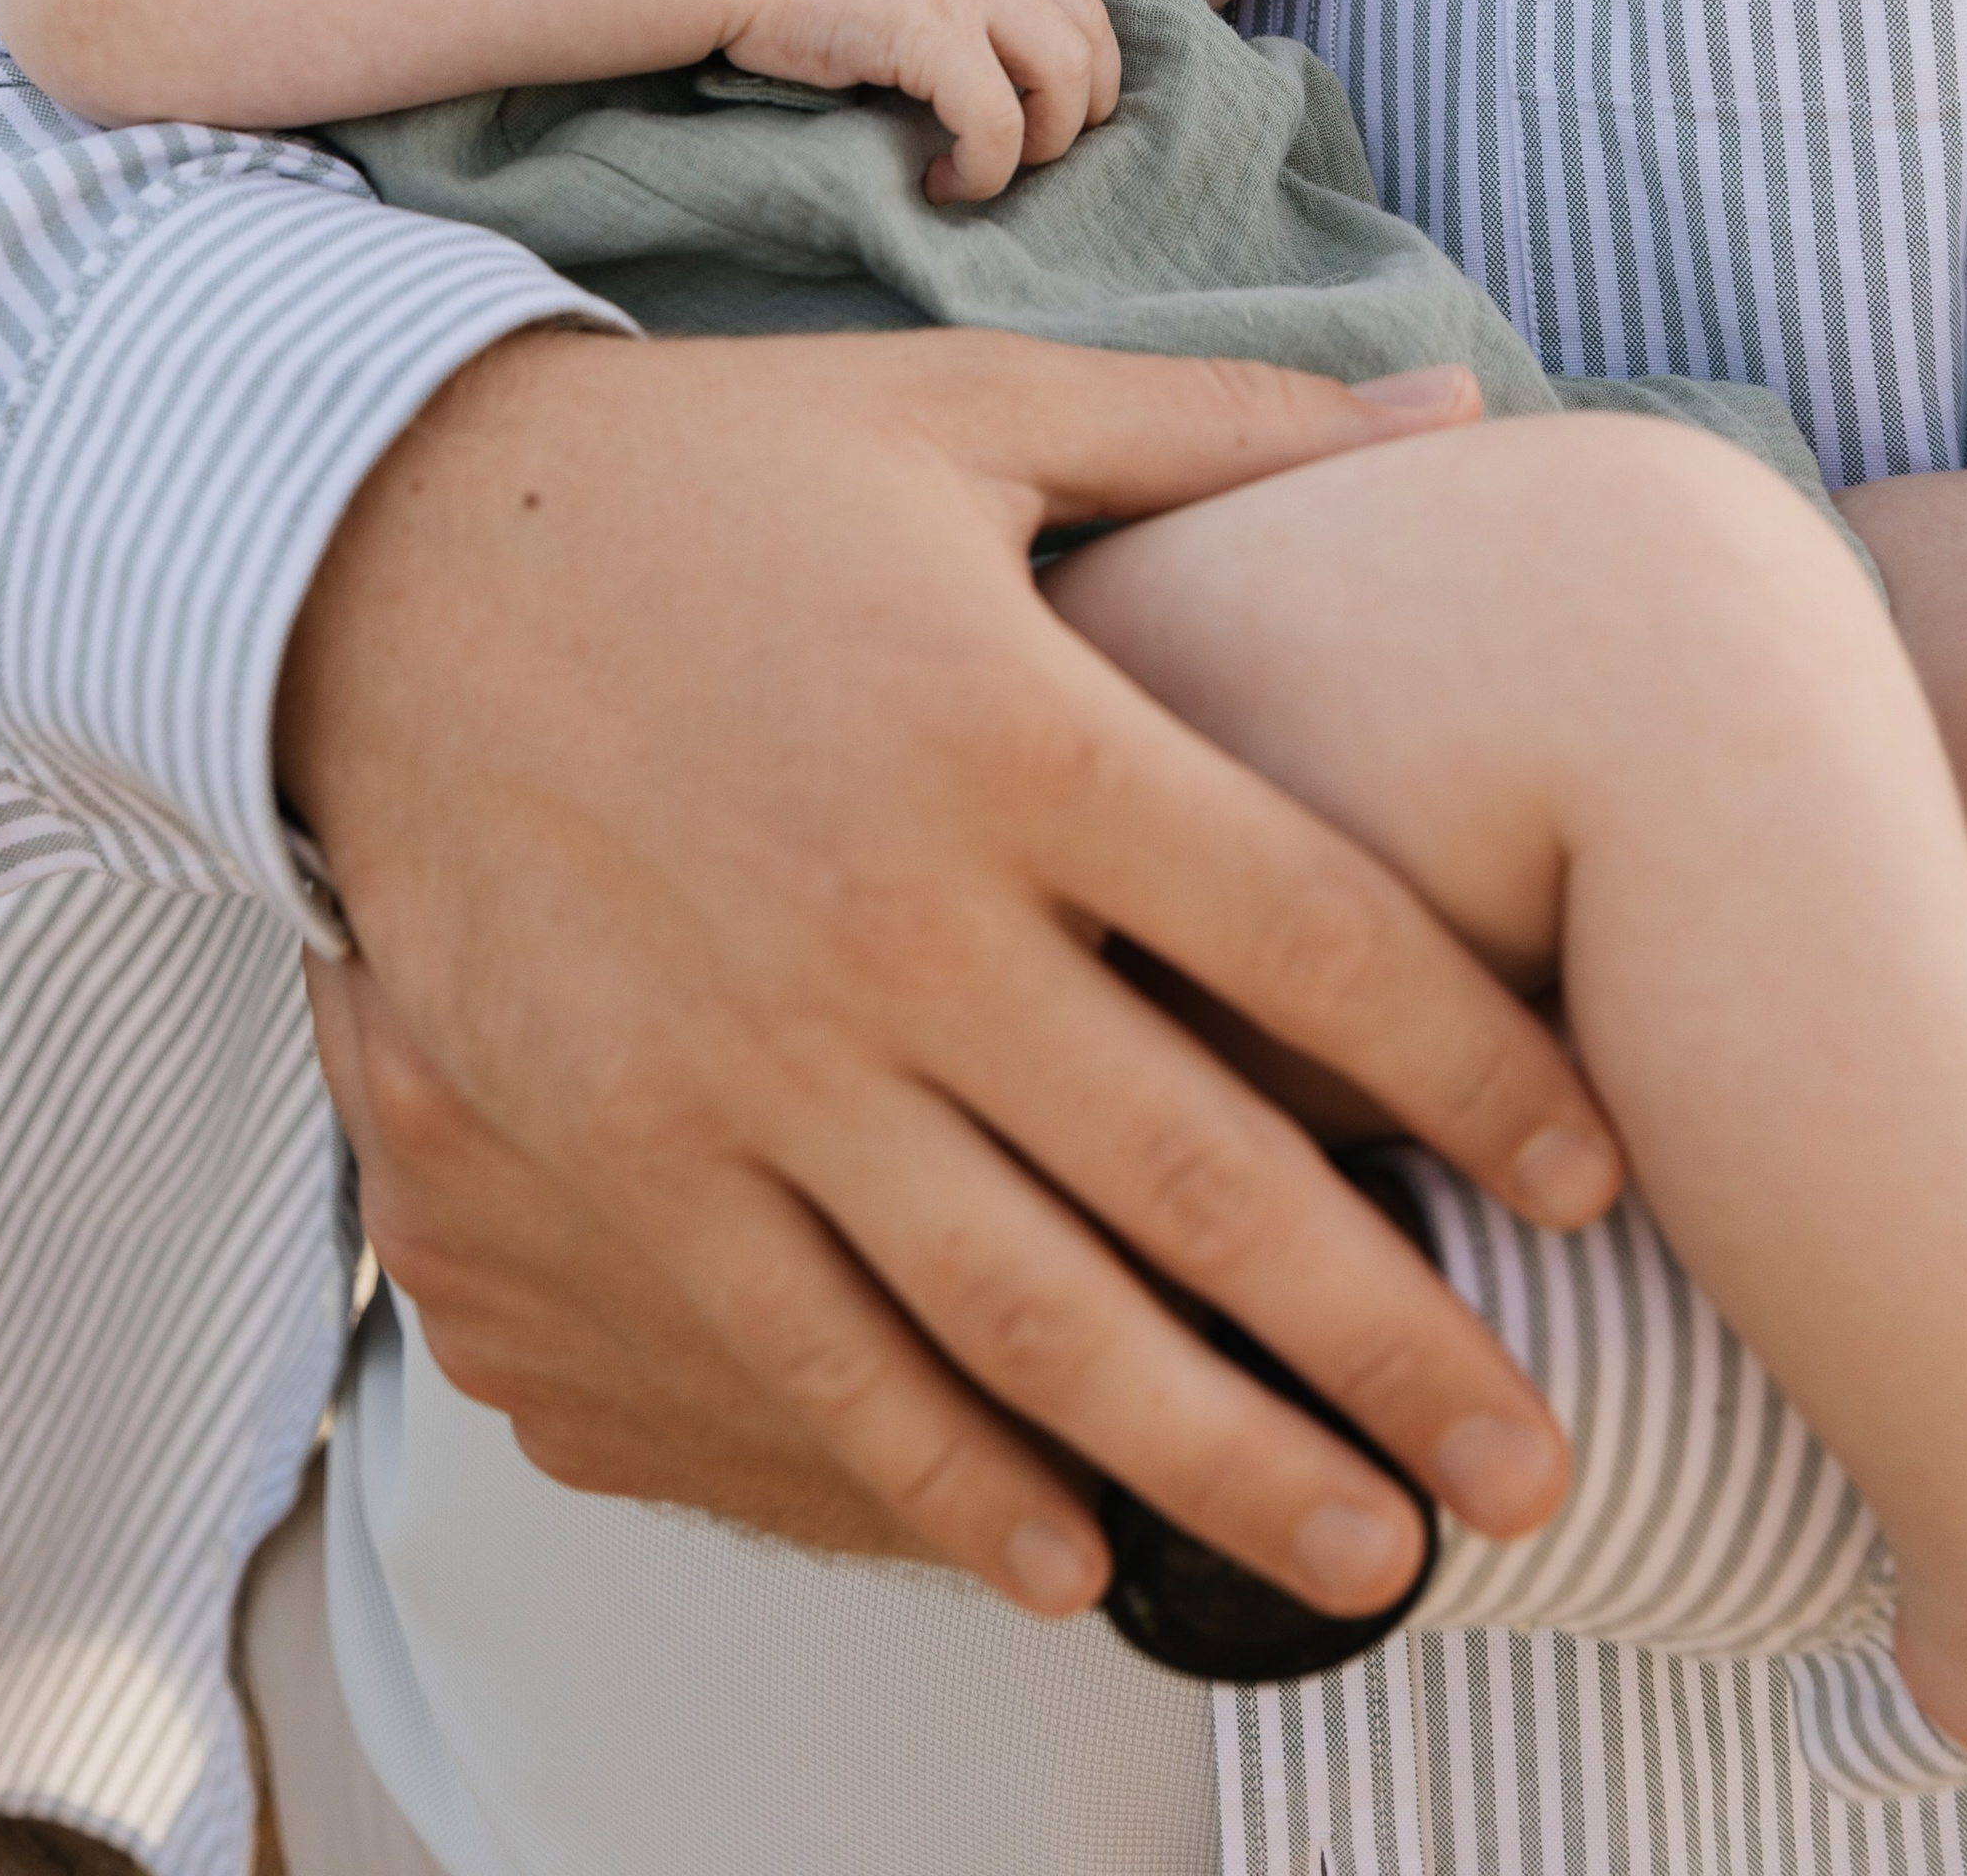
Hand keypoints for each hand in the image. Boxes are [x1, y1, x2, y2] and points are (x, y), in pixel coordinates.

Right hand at [279, 327, 1621, 1621]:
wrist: (370, 548)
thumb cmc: (705, 470)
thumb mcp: (966, 408)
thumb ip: (1221, 427)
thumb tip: (1470, 403)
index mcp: (1016, 724)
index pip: (1306, 928)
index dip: (1474, 1065)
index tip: (1595, 1173)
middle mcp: (903, 911)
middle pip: (1203, 1168)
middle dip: (1394, 1336)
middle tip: (1546, 1471)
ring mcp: (755, 1051)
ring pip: (1026, 1307)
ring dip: (1213, 1456)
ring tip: (1368, 1563)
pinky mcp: (621, 1144)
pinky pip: (809, 1346)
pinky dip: (940, 1472)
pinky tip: (1061, 1557)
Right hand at [715, 0, 1120, 199]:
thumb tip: (971, 42)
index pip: (1080, 1)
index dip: (1078, 70)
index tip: (1036, 117)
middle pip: (1091, 43)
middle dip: (1076, 116)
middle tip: (1023, 158)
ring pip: (1065, 83)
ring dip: (1039, 147)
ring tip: (982, 173)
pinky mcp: (931, 35)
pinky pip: (997, 123)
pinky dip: (983, 170)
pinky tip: (940, 183)